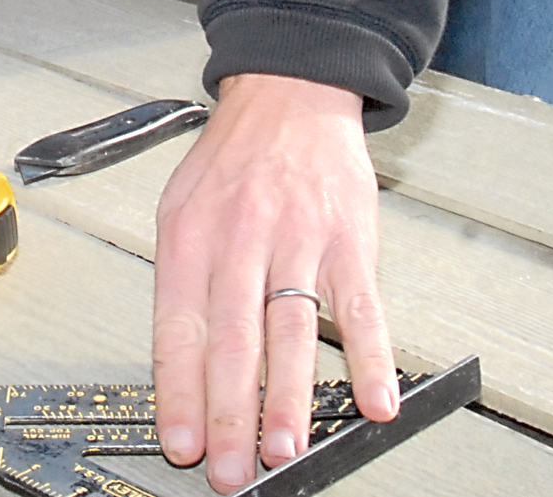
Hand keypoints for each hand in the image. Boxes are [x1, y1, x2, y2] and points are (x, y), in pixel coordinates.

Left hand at [151, 75, 394, 492]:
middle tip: (231, 470)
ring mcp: (297, 239)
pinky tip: (374, 400)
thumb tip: (182, 371)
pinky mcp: (350, 239)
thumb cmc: (234, 159)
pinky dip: (371, 358)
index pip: (178, 329)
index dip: (179, 393)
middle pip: (232, 340)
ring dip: (288, 398)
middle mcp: (240, 239)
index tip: (181, 444)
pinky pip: (362, 307)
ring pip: (291, 330)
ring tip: (284, 450)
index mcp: (189, 237)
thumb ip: (182, 284)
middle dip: (229, 414)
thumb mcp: (182, 208)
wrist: (290, 93)